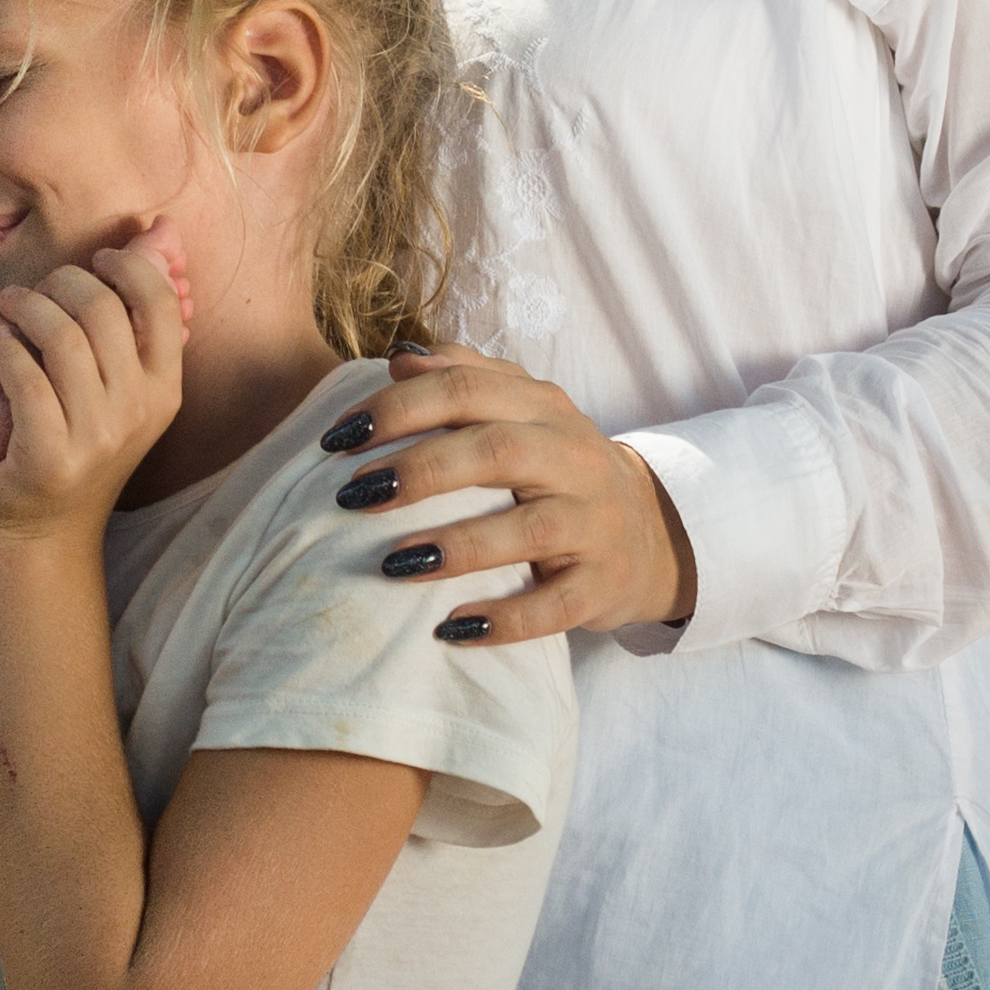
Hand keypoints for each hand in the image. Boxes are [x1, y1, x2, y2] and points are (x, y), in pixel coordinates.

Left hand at [0, 244, 187, 544]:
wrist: (38, 533)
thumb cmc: (73, 441)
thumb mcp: (117, 383)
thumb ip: (136, 308)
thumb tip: (162, 228)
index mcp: (164, 389)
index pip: (159, 300)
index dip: (124, 266)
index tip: (92, 262)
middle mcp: (138, 413)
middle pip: (102, 309)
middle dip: (59, 282)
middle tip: (32, 289)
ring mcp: (96, 439)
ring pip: (61, 336)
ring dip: (24, 307)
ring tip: (6, 308)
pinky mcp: (47, 458)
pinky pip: (25, 379)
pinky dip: (3, 349)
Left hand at [332, 348, 694, 646]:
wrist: (650, 533)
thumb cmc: (558, 469)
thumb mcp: (523, 412)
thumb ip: (465, 378)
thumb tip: (398, 360)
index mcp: (545, 407)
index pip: (467, 390)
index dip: (399, 409)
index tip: (339, 438)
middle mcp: (574, 458)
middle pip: (498, 451)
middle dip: (420, 470)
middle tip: (355, 496)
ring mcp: (593, 524)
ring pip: (530, 530)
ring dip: (458, 546)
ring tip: (393, 563)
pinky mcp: (601, 585)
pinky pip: (555, 606)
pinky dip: (505, 620)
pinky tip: (451, 629)